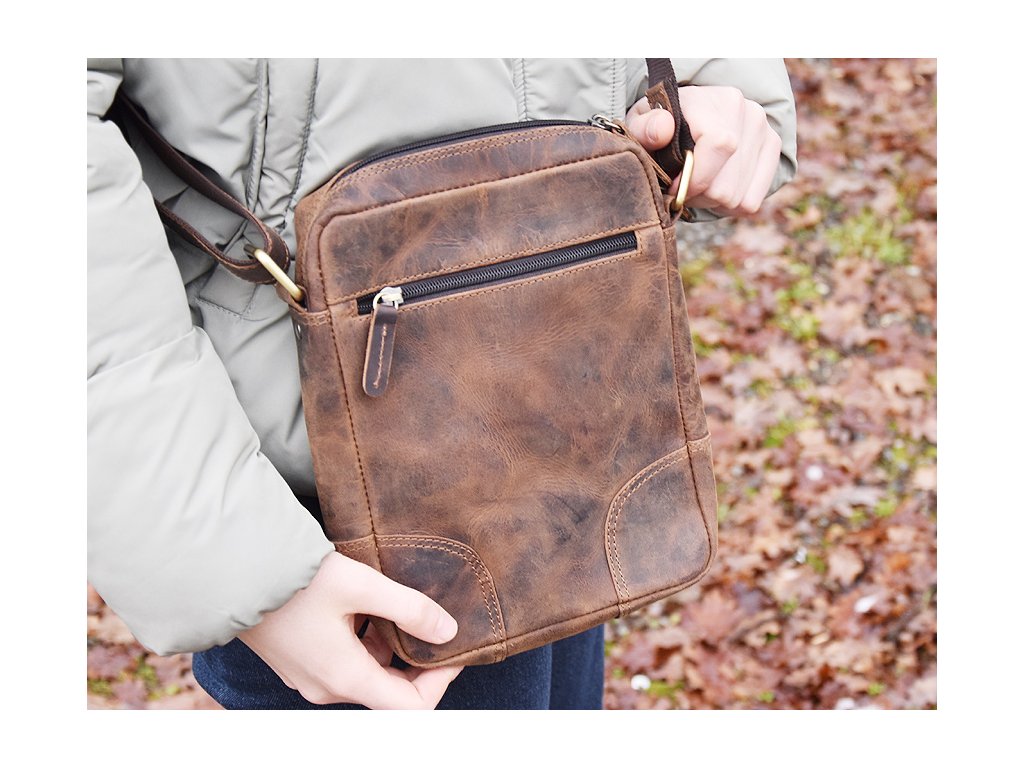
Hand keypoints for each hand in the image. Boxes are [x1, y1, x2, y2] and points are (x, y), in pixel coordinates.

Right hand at [238, 551, 462, 708]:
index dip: (441, 681)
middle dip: (419, 663)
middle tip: (435, 624)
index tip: (456, 648)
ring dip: (390, 648)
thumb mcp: (361, 585)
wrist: (232, 572)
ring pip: (367, 674)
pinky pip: (344, 662)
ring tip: (401, 608)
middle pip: (390, 693)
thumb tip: (448, 631)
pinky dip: (365, 641)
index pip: (411, 708)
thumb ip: (409, 608)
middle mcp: (327, 687)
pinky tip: (366, 606)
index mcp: (345, 677)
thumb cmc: (294, 579)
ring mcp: (309, 676)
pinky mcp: (299, 660)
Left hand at [625, 85, 782, 216]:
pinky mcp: (773, 152)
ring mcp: (765, 133)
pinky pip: (751, 202)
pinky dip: (728, 206)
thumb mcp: (642, 121)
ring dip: (711, 202)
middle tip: (681, 187)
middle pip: (727, 185)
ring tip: (696, 186)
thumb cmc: (661, 123)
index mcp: (719, 101)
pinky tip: (713, 189)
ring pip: (738, 199)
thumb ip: (644, 127)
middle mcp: (750, 114)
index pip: (720, 146)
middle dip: (697, 196)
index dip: (694, 178)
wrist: (691, 114)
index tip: (673, 187)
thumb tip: (663, 130)